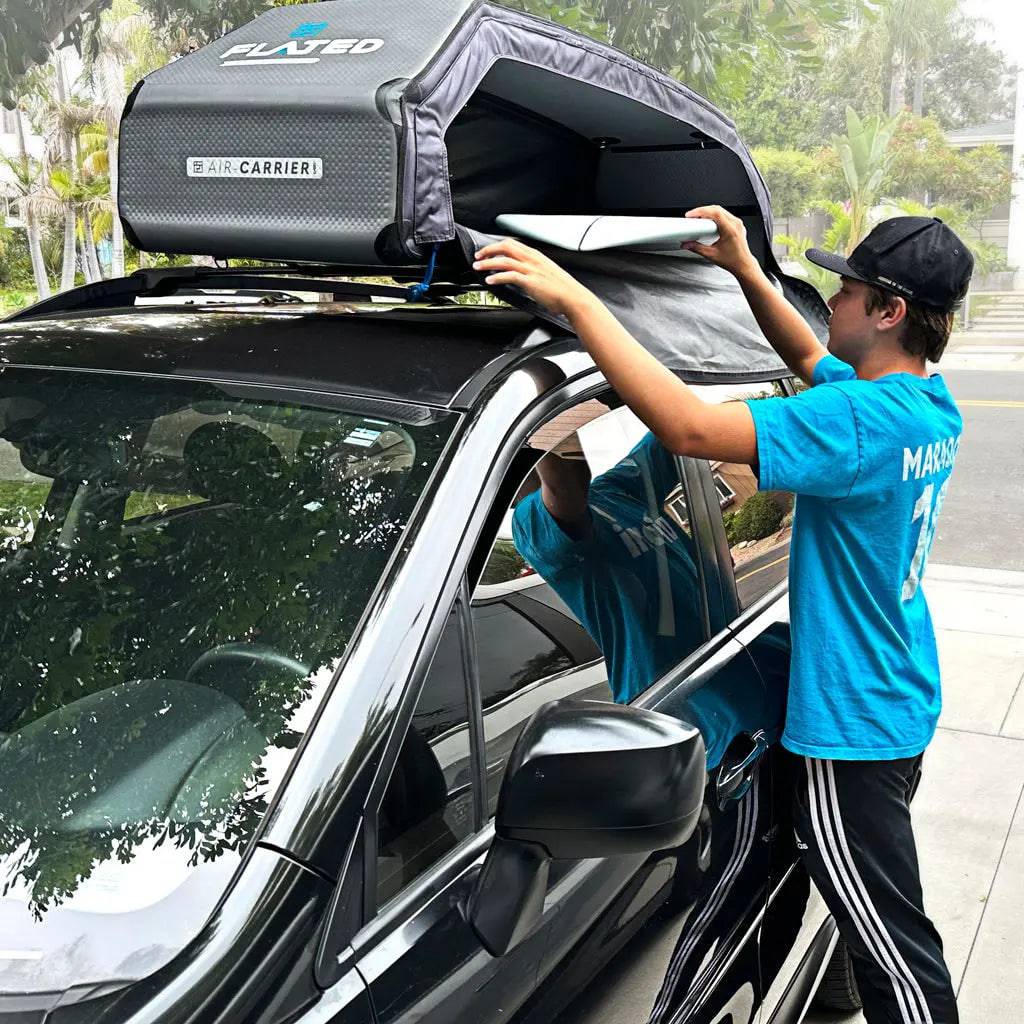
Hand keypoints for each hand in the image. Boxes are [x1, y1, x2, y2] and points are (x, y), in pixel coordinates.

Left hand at [473, 238, 597, 318]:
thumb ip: (534, 271)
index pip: (513, 244)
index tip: (488, 251)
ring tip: (478, 267)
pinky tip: (490, 280)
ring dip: (488, 263)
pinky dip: (497, 277)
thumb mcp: (547, 274)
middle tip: (478, 256)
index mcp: (536, 256)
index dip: (497, 246)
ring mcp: (531, 270)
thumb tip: (524, 275)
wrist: (573, 297)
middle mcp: (532, 260)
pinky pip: (509, 276)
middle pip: (505, 247)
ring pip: (504, 260)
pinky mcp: (530, 282)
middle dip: (489, 250)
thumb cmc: (563, 289)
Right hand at [682, 205, 758, 279]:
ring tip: (699, 217)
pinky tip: (709, 220)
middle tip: (692, 216)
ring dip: (709, 212)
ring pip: (722, 210)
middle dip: (703, 210)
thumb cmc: (733, 261)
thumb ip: (697, 248)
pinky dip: (716, 215)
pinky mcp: (738, 225)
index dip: (701, 211)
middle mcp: (735, 224)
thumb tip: (687, 244)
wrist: (743, 265)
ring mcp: (738, 223)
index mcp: (730, 230)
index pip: (715, 213)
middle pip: (717, 209)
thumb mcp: (711, 255)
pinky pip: (726, 215)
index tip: (691, 215)